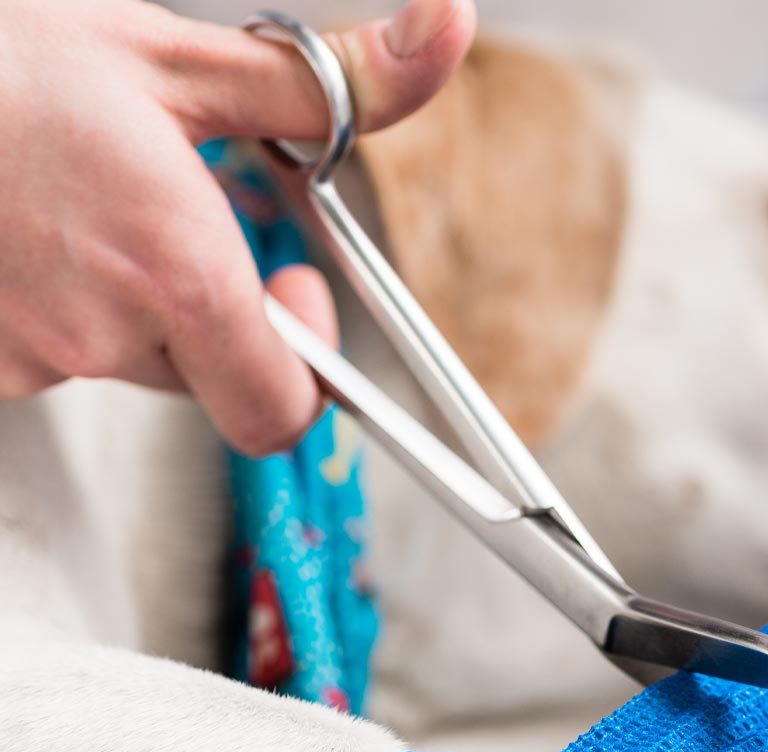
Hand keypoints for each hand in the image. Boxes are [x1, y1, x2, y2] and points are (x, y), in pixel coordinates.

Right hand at [0, 0, 474, 452]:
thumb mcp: (174, 60)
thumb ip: (320, 84)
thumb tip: (441, 38)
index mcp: (176, 274)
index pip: (281, 412)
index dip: (304, 370)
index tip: (292, 297)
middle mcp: (103, 334)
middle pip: (210, 378)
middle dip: (213, 316)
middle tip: (169, 226)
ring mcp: (27, 358)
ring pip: (126, 362)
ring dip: (124, 300)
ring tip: (72, 205)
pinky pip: (47, 356)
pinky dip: (53, 304)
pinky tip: (24, 233)